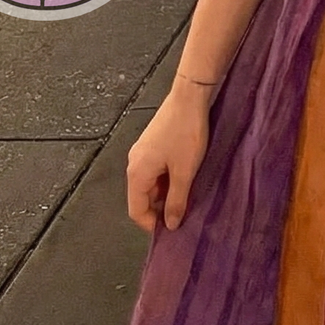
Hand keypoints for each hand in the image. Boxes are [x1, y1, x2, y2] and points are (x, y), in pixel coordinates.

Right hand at [126, 81, 211, 232]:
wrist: (190, 96)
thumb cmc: (186, 133)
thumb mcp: (184, 171)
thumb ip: (176, 201)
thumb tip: (170, 225)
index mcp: (136, 173)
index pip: (136, 211)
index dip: (152, 224)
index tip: (171, 229)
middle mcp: (134, 163)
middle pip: (142, 197)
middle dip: (160, 207)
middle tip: (182, 211)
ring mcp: (142, 151)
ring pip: (150, 183)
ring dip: (166, 191)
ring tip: (187, 193)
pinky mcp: (152, 142)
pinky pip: (155, 169)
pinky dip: (167, 177)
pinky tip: (184, 174)